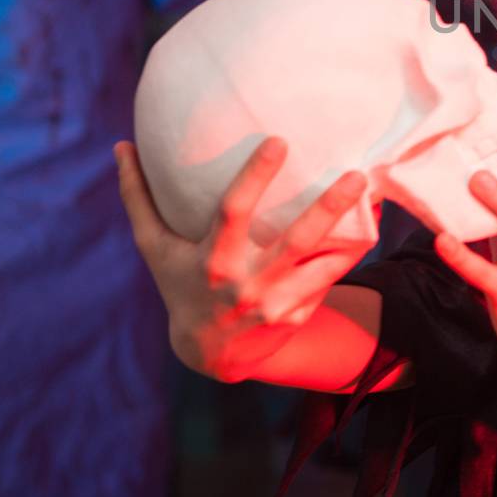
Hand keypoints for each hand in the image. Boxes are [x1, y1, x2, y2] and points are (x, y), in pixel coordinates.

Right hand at [115, 137, 374, 381]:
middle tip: (357, 175)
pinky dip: (349, 255)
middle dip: (329, 207)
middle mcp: (246, 283)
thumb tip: (121, 145)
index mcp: (211, 260)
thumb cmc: (180, 286)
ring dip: (353, 235)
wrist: (209, 355)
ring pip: (324, 266)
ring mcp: (275, 303)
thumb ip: (139, 198)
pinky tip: (371, 228)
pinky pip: (329, 280)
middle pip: (295, 240)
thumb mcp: (155, 248)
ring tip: (375, 199)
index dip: (255, 176)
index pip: (234, 212)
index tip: (279, 140)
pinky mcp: (297, 315)